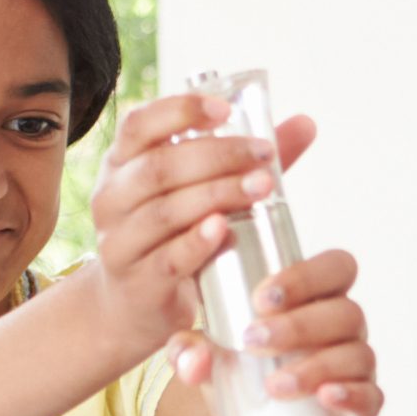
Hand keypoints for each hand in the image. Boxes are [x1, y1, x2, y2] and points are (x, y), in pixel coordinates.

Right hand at [83, 92, 283, 361]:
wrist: (136, 306)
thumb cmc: (174, 236)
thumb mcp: (201, 193)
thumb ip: (246, 160)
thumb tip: (305, 124)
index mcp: (122, 165)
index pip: (139, 125)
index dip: (179, 111)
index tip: (225, 109)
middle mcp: (111, 199)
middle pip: (160, 167)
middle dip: (218, 156)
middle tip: (264, 155)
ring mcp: (119, 243)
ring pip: (166, 211)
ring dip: (218, 195)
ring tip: (261, 187)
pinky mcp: (136, 284)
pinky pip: (168, 259)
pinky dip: (197, 242)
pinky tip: (224, 229)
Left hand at [168, 246, 382, 415]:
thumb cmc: (238, 369)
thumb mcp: (207, 354)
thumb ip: (188, 350)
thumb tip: (190, 358)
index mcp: (316, 297)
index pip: (335, 268)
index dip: (306, 276)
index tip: (260, 297)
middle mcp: (344, 327)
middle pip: (345, 311)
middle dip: (300, 324)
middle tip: (253, 340)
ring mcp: (357, 366)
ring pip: (356, 354)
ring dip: (316, 366)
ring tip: (273, 385)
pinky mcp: (363, 405)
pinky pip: (371, 396)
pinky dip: (351, 395)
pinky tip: (325, 397)